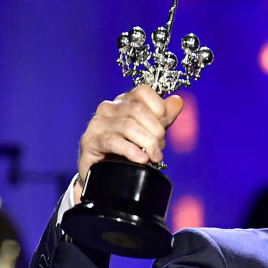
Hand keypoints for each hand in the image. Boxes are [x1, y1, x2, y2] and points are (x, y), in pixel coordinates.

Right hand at [74, 86, 183, 202]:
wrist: (103, 174)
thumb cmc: (127, 152)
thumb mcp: (150, 133)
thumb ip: (164, 118)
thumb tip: (178, 101)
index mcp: (123, 102)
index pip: (143, 92)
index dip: (158, 108)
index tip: (164, 125)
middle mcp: (108, 108)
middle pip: (138, 110)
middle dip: (155, 130)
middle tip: (159, 148)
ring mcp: (97, 123)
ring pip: (128, 126)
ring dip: (147, 143)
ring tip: (154, 157)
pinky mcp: (90, 141)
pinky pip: (113, 142)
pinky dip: (132, 151)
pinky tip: (142, 159)